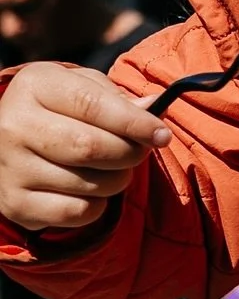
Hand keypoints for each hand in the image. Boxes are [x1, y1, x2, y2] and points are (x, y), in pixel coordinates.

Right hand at [0, 63, 170, 230]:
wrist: (8, 141)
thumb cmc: (59, 110)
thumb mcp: (83, 89)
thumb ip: (117, 98)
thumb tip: (153, 107)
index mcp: (35, 86)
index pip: (93, 105)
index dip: (135, 122)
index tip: (162, 135)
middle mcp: (15, 125)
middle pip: (91, 147)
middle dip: (130, 153)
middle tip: (140, 152)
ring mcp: (11, 168)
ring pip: (89, 183)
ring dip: (117, 180)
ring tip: (113, 169)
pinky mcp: (15, 204)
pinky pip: (76, 212)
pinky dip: (97, 205)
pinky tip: (91, 191)